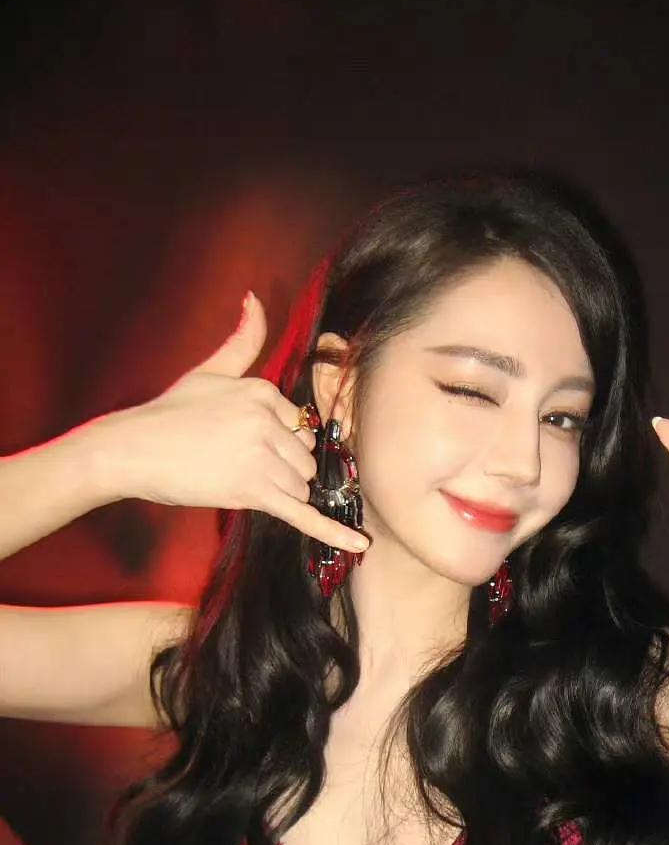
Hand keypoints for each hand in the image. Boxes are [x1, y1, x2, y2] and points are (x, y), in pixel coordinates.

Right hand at [91, 293, 369, 552]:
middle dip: (282, 469)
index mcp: (264, 392)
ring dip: (277, 492)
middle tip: (238, 465)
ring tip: (237, 481)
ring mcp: (262, 457)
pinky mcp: (253, 490)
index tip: (245, 444)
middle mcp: (268, 421)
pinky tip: (359, 545)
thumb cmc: (169, 412)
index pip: (301, 427)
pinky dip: (333, 531)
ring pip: (300, 486)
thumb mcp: (210, 370)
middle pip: (305, 460)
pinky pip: (303, 513)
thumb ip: (243, 340)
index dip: (280, 443)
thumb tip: (256, 299)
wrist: (132, 449)